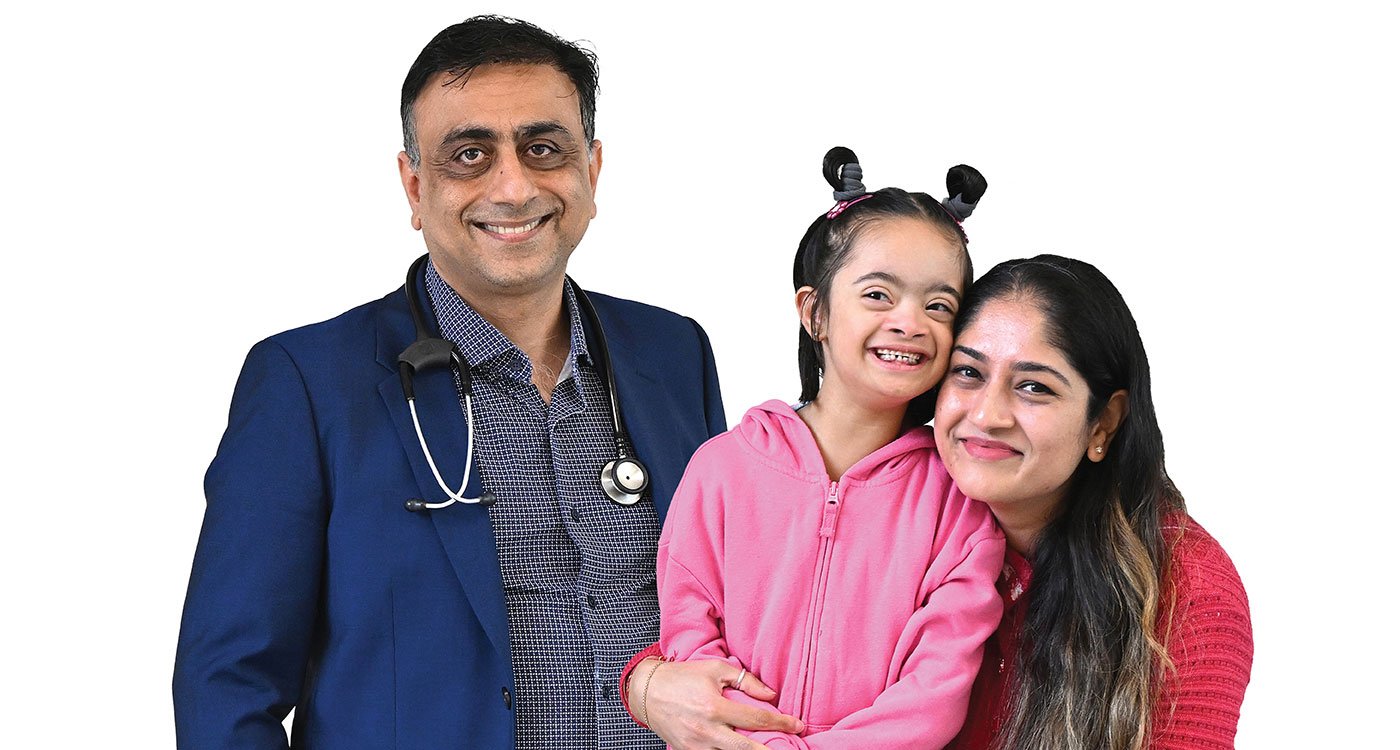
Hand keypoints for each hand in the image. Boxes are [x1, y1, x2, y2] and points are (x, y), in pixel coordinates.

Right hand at [630, 658, 803, 748]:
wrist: (647, 692)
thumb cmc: (682, 677)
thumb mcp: (715, 669)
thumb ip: (746, 681)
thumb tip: (771, 695)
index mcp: (715, 707)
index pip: (757, 719)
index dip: (782, 723)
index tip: (798, 725)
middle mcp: (706, 730)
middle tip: (791, 749)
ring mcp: (696, 746)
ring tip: (769, 749)